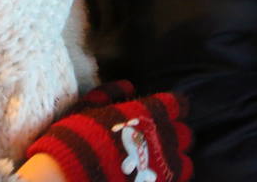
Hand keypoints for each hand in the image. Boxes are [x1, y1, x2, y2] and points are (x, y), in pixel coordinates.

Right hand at [27, 91, 193, 181]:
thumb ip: (110, 93)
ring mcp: (163, 167)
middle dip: (173, 132)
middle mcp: (162, 138)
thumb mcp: (87, 107)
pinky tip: (153, 175)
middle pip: (183, 132)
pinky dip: (169, 176)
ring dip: (173, 156)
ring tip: (158, 158)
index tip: (164, 108)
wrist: (71, 177)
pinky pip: (177, 180)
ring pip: (184, 160)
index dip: (172, 105)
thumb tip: (128, 85)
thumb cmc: (77, 138)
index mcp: (148, 113)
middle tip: (157, 135)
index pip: (176, 104)